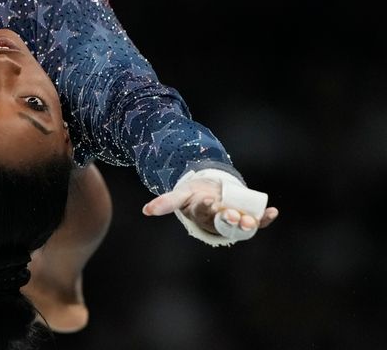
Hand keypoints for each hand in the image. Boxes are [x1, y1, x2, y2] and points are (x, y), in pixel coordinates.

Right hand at [142, 177, 277, 238]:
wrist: (211, 192)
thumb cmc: (194, 194)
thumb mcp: (180, 194)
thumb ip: (165, 202)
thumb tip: (145, 211)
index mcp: (201, 213)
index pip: (203, 212)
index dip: (207, 207)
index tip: (210, 201)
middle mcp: (218, 220)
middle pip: (223, 221)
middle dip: (228, 218)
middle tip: (232, 214)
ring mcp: (234, 219)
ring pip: (241, 225)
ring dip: (248, 223)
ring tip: (251, 220)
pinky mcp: (247, 217)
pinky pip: (258, 221)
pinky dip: (266, 218)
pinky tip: (273, 212)